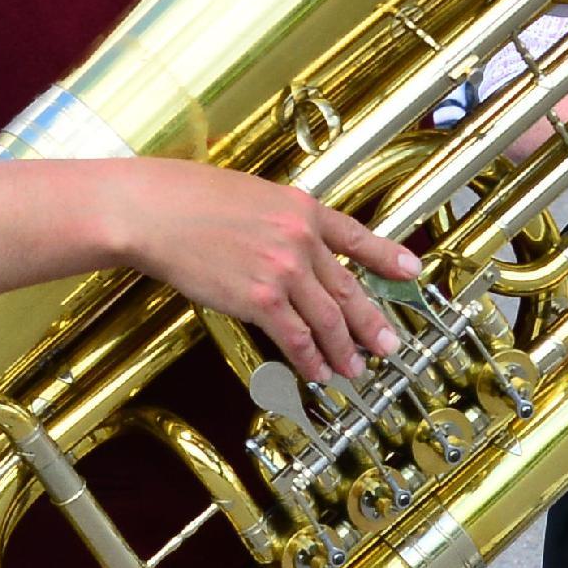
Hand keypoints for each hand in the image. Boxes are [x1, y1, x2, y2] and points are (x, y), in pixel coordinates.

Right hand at [115, 163, 425, 383]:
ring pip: (327, 320)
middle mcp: (301, 238)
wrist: (154, 211)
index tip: (412, 271)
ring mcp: (283, 269)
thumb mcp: (252, 196)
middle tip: (389, 345)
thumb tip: (298, 249)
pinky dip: (309, 358)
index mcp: (303, 208)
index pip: (358, 237)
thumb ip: (282, 222)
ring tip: (354, 369)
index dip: (389, 257)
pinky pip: (295, 336)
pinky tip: (317, 370)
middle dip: (372, 323)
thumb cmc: (189, 199)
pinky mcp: (259, 298)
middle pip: (349, 289)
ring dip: (344, 350)